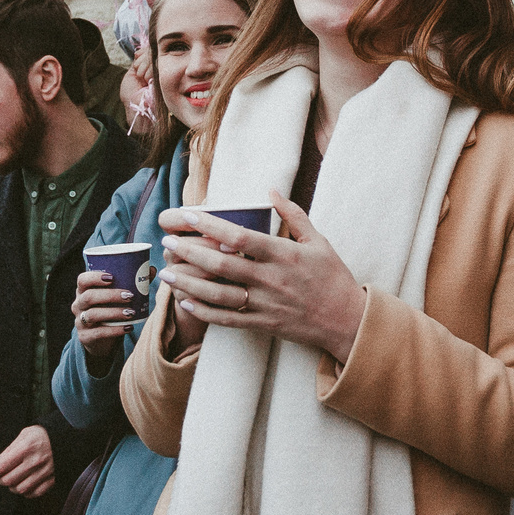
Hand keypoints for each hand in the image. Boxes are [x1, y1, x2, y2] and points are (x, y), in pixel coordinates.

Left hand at [0, 424, 54, 498]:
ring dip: (13, 487)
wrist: (66, 437)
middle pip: (9, 480)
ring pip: (21, 489)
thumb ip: (8, 450)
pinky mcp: (53, 479)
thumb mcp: (24, 436)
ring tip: (13, 481)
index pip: (2, 467)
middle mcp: (35, 461)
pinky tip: (25, 485)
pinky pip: (35, 493)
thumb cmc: (42, 434)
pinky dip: (27, 492)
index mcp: (26, 448)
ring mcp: (45, 472)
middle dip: (0, 480)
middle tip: (0, 477)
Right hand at [73, 269, 138, 360]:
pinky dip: (115, 330)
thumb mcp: (118, 298)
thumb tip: (151, 270)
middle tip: (130, 295)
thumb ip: (133, 283)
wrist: (103, 340)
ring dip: (114, 312)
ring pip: (92, 315)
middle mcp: (78, 305)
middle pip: (89, 296)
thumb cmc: (111, 311)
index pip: (82, 280)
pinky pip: (98, 333)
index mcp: (84, 291)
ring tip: (131, 312)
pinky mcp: (85, 337)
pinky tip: (128, 327)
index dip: (94, 277)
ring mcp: (80, 322)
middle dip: (110, 295)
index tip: (112, 277)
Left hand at [157, 196, 366, 358]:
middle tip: (167, 243)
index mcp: (283, 254)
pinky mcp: (263, 324)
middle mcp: (270, 279)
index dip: (211, 226)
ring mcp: (265, 304)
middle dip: (190, 253)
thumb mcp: (319, 241)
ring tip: (167, 274)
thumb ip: (293, 214)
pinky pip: (227, 319)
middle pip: (221, 265)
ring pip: (218, 294)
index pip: (240, 237)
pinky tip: (186, 302)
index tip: (188, 216)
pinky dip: (204, 312)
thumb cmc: (333, 277)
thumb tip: (271, 190)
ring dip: (189, 284)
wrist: (346, 321)